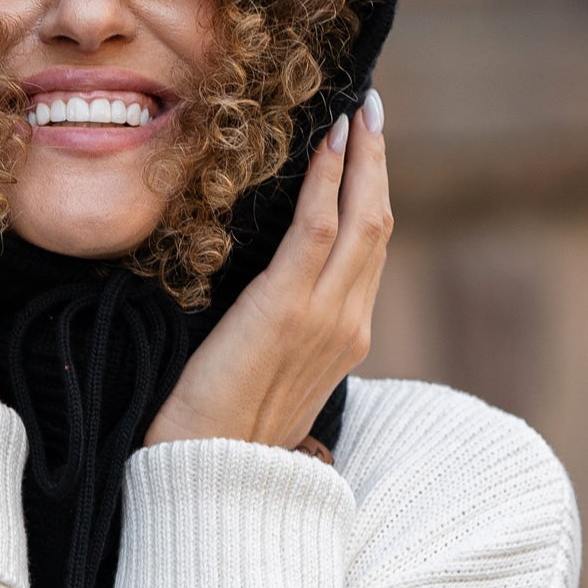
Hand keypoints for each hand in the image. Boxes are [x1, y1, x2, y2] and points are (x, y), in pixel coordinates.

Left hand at [144, 96, 390, 448]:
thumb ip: (279, 348)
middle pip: (377, 227)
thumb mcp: (265, 387)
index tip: (364, 152)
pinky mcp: (288, 309)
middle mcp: (350, 326)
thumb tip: (266, 317)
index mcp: (345, 343)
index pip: (367, 255)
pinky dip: (329, 179)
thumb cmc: (222, 438)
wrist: (208, 477)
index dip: (369, 198)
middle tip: (371, 110)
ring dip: (362, 158)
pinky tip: (326, 143)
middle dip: (378, 163)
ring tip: (356, 112)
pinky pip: (318, 228)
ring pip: (362, 220)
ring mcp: (327, 318)